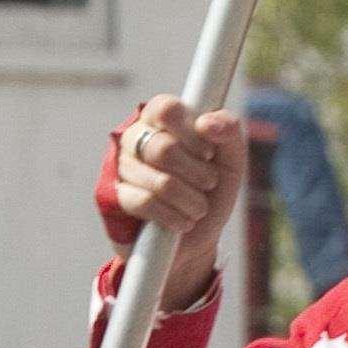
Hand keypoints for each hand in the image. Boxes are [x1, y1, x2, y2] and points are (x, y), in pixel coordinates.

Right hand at [97, 100, 244, 306]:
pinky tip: (183, 222)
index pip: (166, 108)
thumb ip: (228, 132)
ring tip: (199, 208)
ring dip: (190, 200)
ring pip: (159, 181)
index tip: (209, 154)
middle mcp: (135, 137)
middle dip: (196, 173)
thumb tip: (207, 123)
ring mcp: (122, 168)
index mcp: (160, 119)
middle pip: (163, 149)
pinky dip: (173, 217)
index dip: (191, 133)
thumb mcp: (231, 161)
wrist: (197, 238)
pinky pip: (146, 204)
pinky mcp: (115, 199)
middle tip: (208, 184)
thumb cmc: (212, 191)